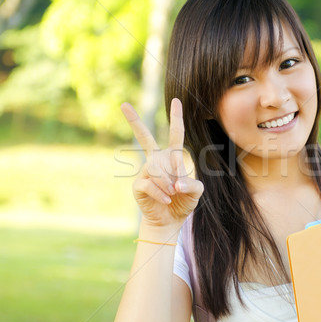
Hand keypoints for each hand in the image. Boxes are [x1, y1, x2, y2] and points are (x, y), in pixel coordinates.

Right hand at [121, 98, 203, 228]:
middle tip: (123, 104)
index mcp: (172, 157)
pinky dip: (161, 193)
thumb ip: (192, 183)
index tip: (176, 100)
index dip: (177, 117)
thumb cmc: (183, 201)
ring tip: (173, 193)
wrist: (169, 220)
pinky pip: (150, 184)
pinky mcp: (138, 185)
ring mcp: (145, 172)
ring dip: (168, 183)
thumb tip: (175, 183)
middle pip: (144, 138)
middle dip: (133, 121)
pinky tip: (166, 199)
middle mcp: (156, 160)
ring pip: (156, 170)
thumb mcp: (196, 191)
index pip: (176, 134)